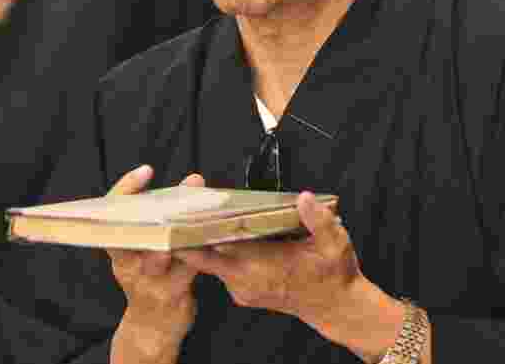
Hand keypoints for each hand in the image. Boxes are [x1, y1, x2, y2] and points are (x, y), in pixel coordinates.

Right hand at [109, 167, 204, 363]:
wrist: (152, 327)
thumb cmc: (150, 279)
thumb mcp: (141, 253)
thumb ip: (156, 226)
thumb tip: (189, 187)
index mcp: (118, 250)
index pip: (115, 213)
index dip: (127, 189)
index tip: (146, 170)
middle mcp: (129, 264)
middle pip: (144, 229)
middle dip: (168, 204)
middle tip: (191, 184)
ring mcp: (149, 280)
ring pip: (169, 248)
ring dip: (191, 225)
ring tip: (209, 205)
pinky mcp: (171, 293)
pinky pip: (191, 266)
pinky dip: (205, 249)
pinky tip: (221, 235)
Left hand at [175, 193, 406, 361]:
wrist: (335, 306)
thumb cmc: (333, 273)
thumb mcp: (335, 243)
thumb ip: (319, 220)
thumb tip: (304, 199)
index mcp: (264, 266)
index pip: (223, 245)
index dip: (200, 228)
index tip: (182, 211)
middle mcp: (247, 280)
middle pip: (204, 257)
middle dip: (185, 236)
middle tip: (168, 211)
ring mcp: (242, 288)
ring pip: (209, 262)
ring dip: (198, 241)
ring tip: (184, 214)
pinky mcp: (242, 291)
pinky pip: (219, 268)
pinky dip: (212, 251)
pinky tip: (208, 231)